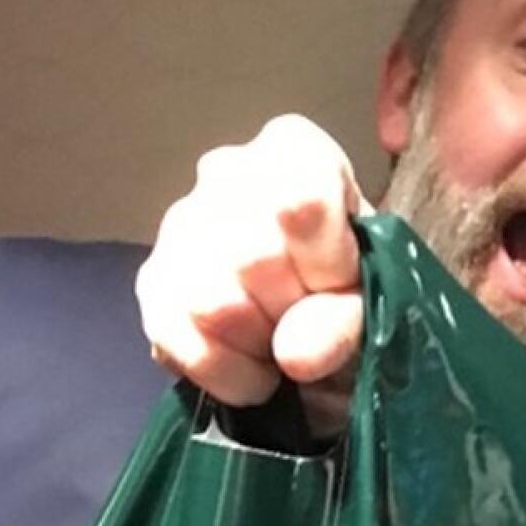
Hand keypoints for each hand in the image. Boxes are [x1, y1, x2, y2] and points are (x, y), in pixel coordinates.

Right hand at [137, 114, 371, 431]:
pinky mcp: (151, 286)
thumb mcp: (373, 302)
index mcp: (293, 150)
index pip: (301, 198)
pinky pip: (181, 342)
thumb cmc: (351, 292)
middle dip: (294, 310)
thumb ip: (347, 318)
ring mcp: (178, 226)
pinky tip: (256, 372)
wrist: (315, 331)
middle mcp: (225, 173)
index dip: (325, 262)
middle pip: (254, 257)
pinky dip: (228, 374)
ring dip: (260, 345)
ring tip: (283, 341)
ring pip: (213, 303)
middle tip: (312, 318)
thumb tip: (294, 353)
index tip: (340, 283)